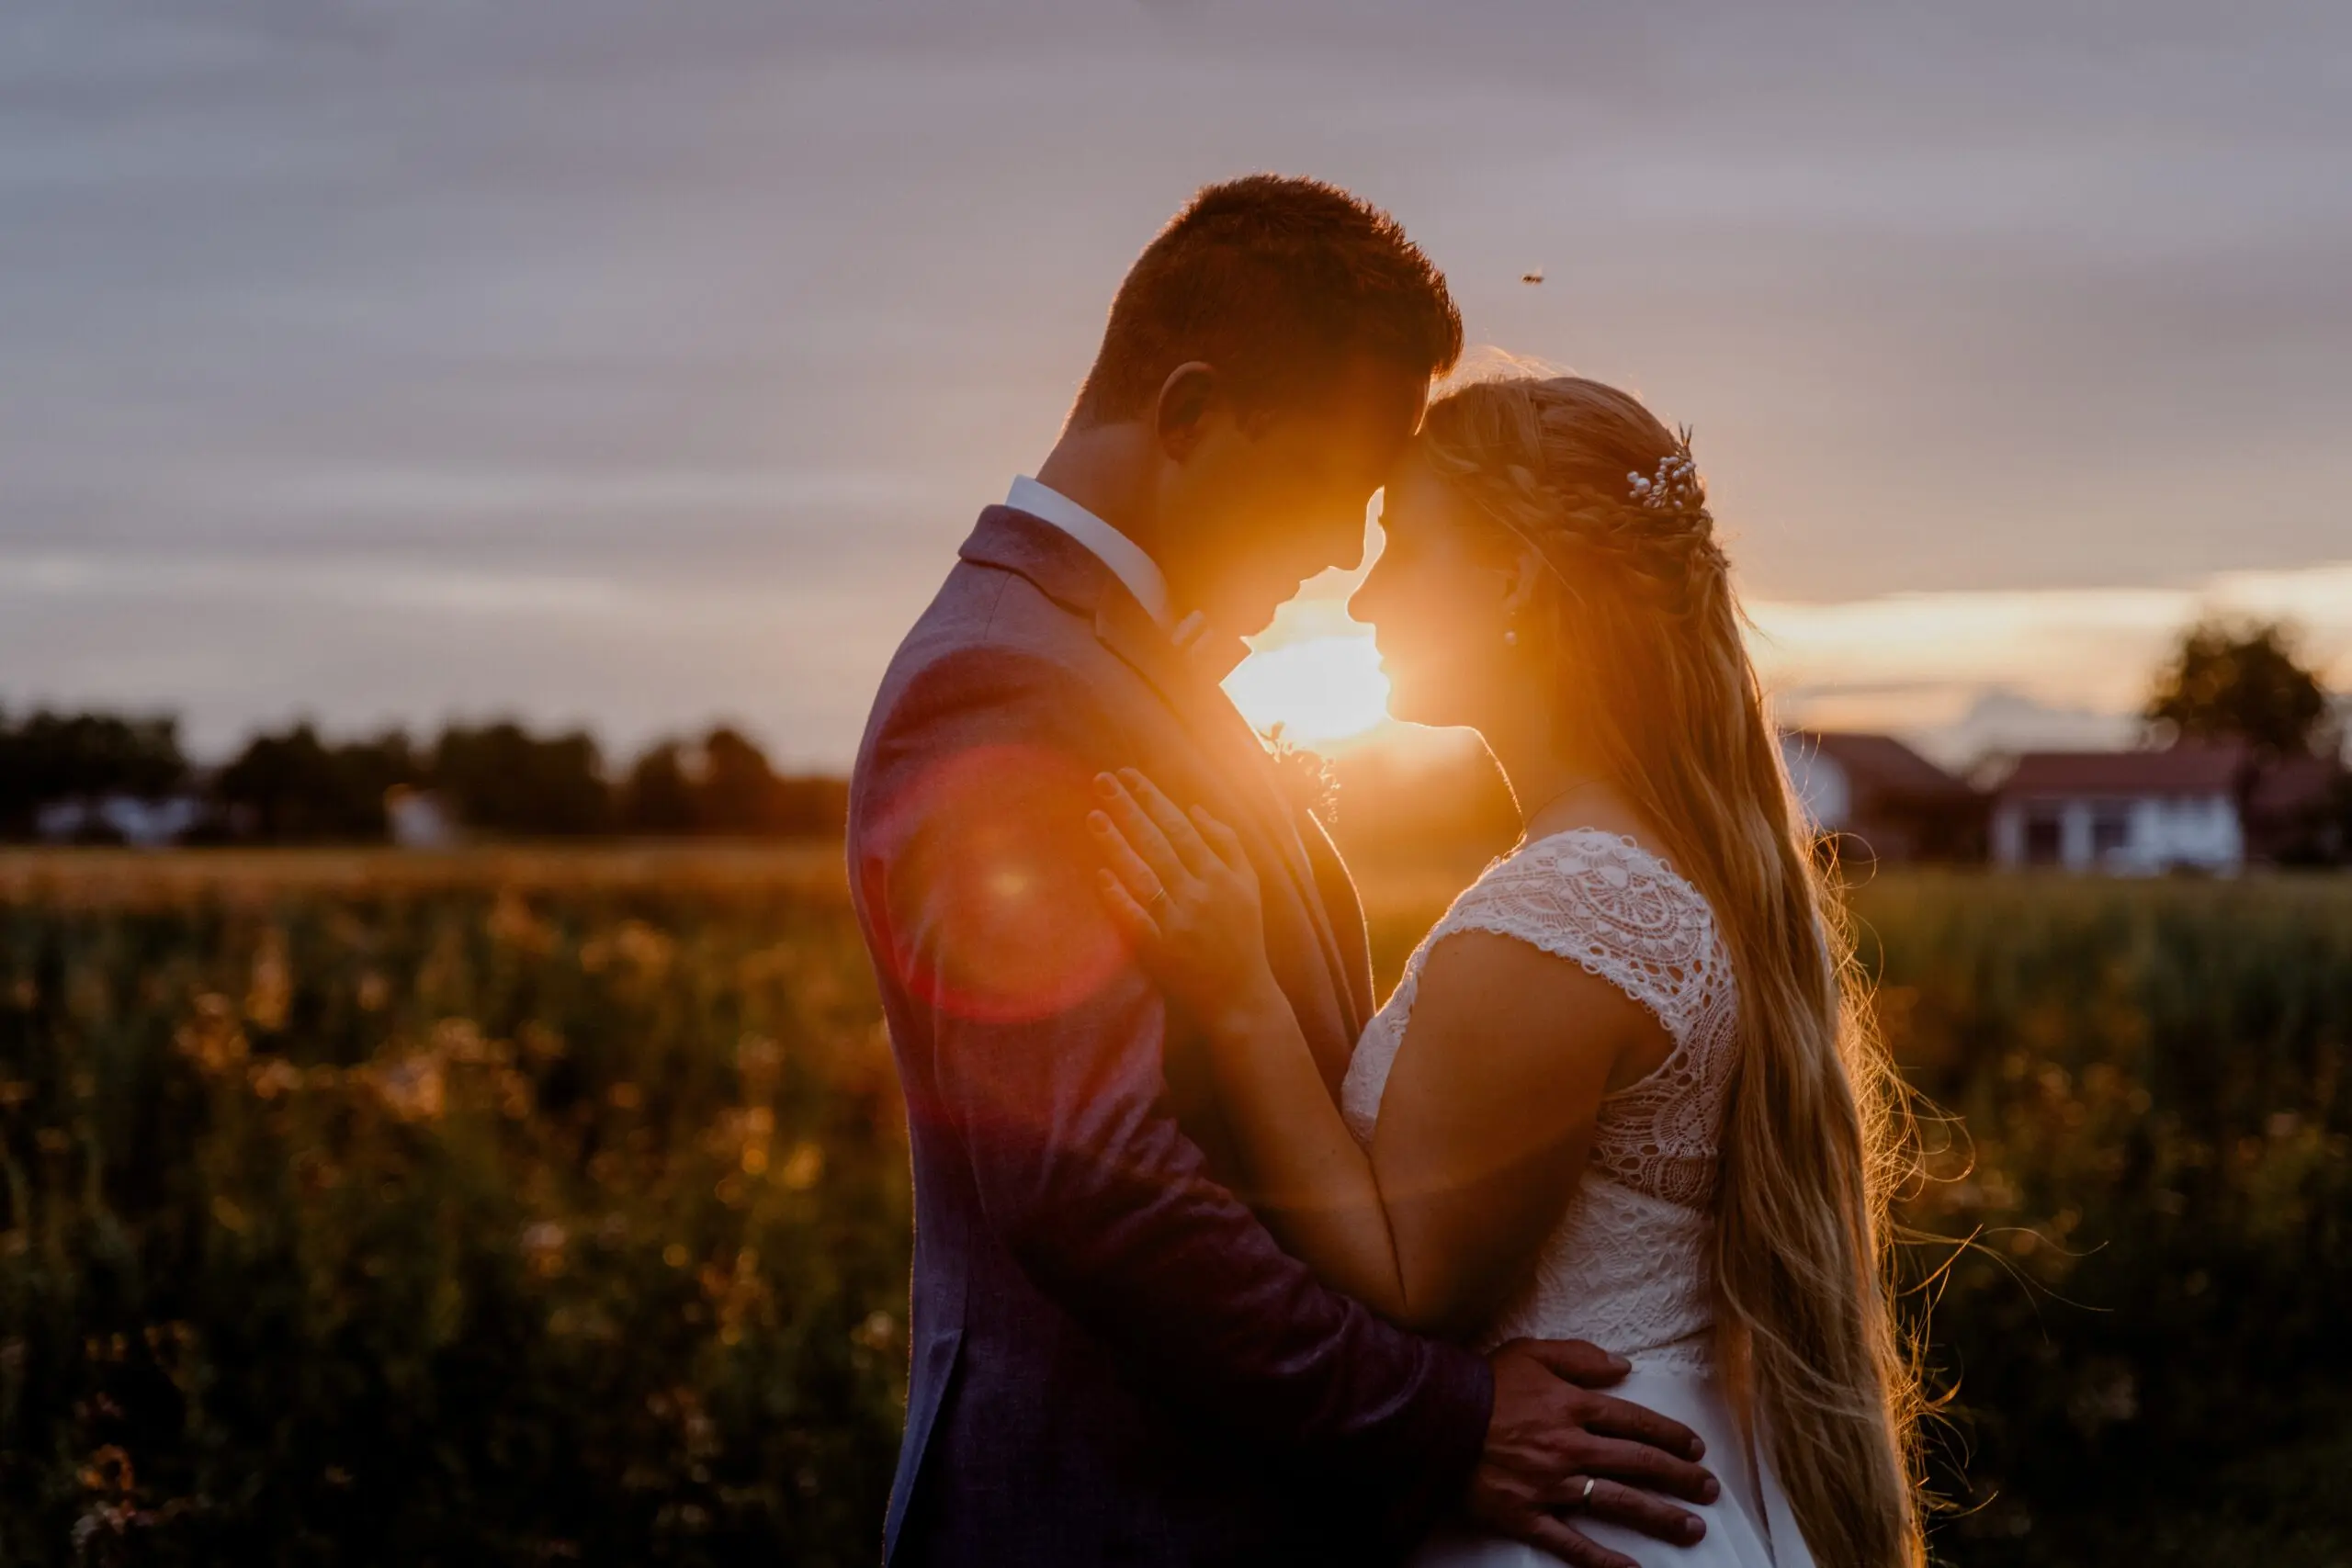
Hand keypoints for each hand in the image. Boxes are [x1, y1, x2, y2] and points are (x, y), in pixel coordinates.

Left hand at [1089, 768, 1279, 1031]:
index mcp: (1220, 874)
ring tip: (1094, 816)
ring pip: (1143, 875)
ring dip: (1117, 845)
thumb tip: (1195, 809)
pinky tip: (1100, 874)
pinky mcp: (1160, 950)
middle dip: (1129, 809)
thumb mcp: (1250, 885)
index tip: (1128, 776)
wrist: (1241, 996)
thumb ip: (1228, 843)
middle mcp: (1199, 894)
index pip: (1180, 827)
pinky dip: (1119, 897)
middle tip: (1102, 782)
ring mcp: (1178, 922)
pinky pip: (1135, 919)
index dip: (1153, 799)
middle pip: (1158, 843)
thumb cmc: (1243, 936)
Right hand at [1470, 1339, 1717, 1567]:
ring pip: (1617, 1503)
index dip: (1670, 1435)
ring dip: (1659, 1516)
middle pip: (1638, 1463)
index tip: (1696, 1447)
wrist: (1434, 1419)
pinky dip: (1604, 1560)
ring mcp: (1551, 1485)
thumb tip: (1623, 1367)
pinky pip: (1573, 1544)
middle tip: (1708, 1490)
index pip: (1634, 1421)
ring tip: (1692, 1528)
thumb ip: (1580, 1357)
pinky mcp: (1528, 1515)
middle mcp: (1571, 1447)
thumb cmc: (1483, 1383)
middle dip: (1679, 1478)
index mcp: (1573, 1406)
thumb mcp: (1531, 1352)